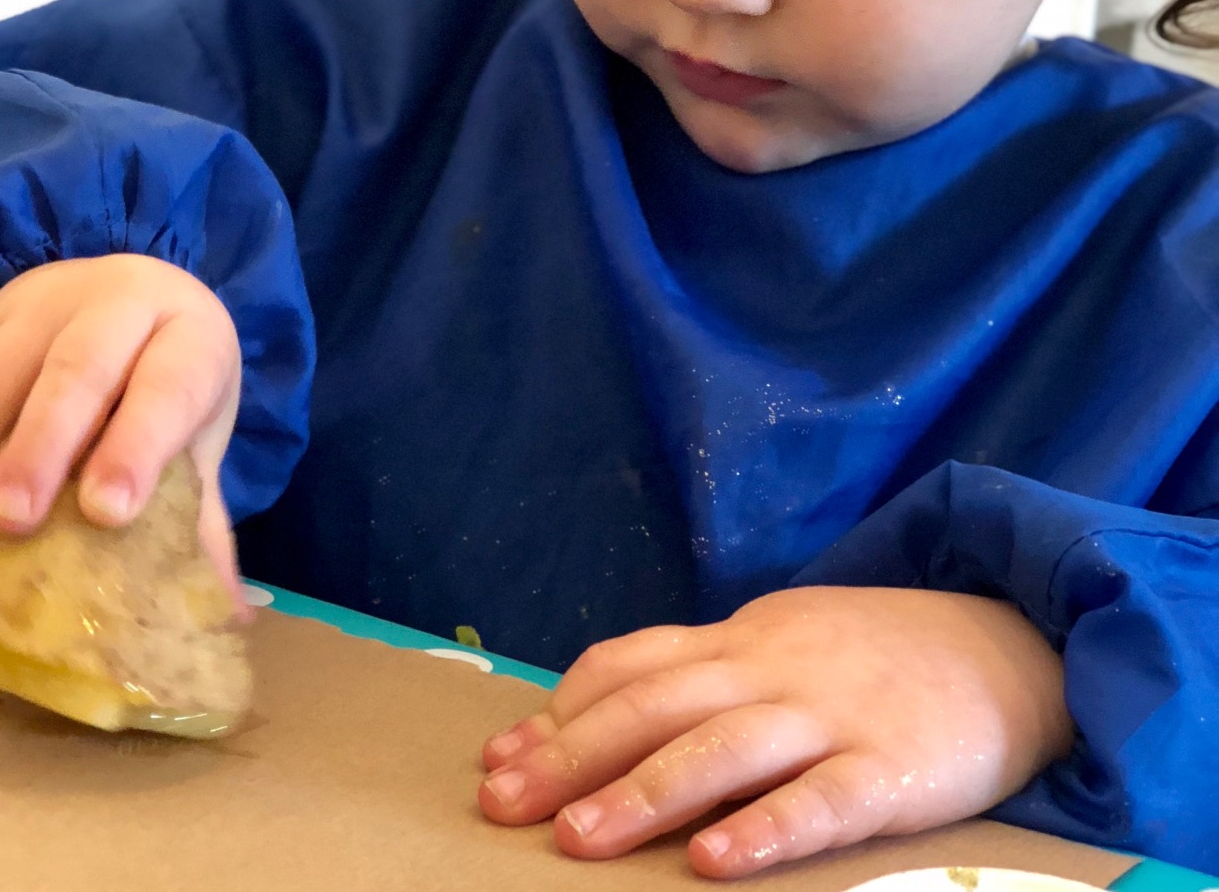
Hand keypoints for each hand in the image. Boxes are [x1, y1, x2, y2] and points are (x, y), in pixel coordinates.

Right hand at [0, 255, 245, 608]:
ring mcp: (46, 307)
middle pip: (77, 371)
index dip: (138, 446)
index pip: (168, 384)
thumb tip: (225, 620)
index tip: (108, 513)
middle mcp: (119, 307)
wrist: (134, 294)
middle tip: (10, 522)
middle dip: (40, 447)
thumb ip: (202, 516)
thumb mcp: (199, 432)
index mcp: (189, 336)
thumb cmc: (171, 377)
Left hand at [478, 587, 1072, 876]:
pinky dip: (765, 830)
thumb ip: (700, 674)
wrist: (1005, 643)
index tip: (498, 755)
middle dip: (570, 754)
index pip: (630, 665)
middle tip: (500, 802)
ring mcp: (830, 715)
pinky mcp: (893, 769)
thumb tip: (603, 718)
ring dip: (643, 794)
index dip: (561, 710)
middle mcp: (770, 669)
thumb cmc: (869, 658)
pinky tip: (712, 864)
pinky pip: (822, 801)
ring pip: (722, 750)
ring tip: (576, 839)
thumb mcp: (777, 645)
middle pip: (655, 705)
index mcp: (738, 640)